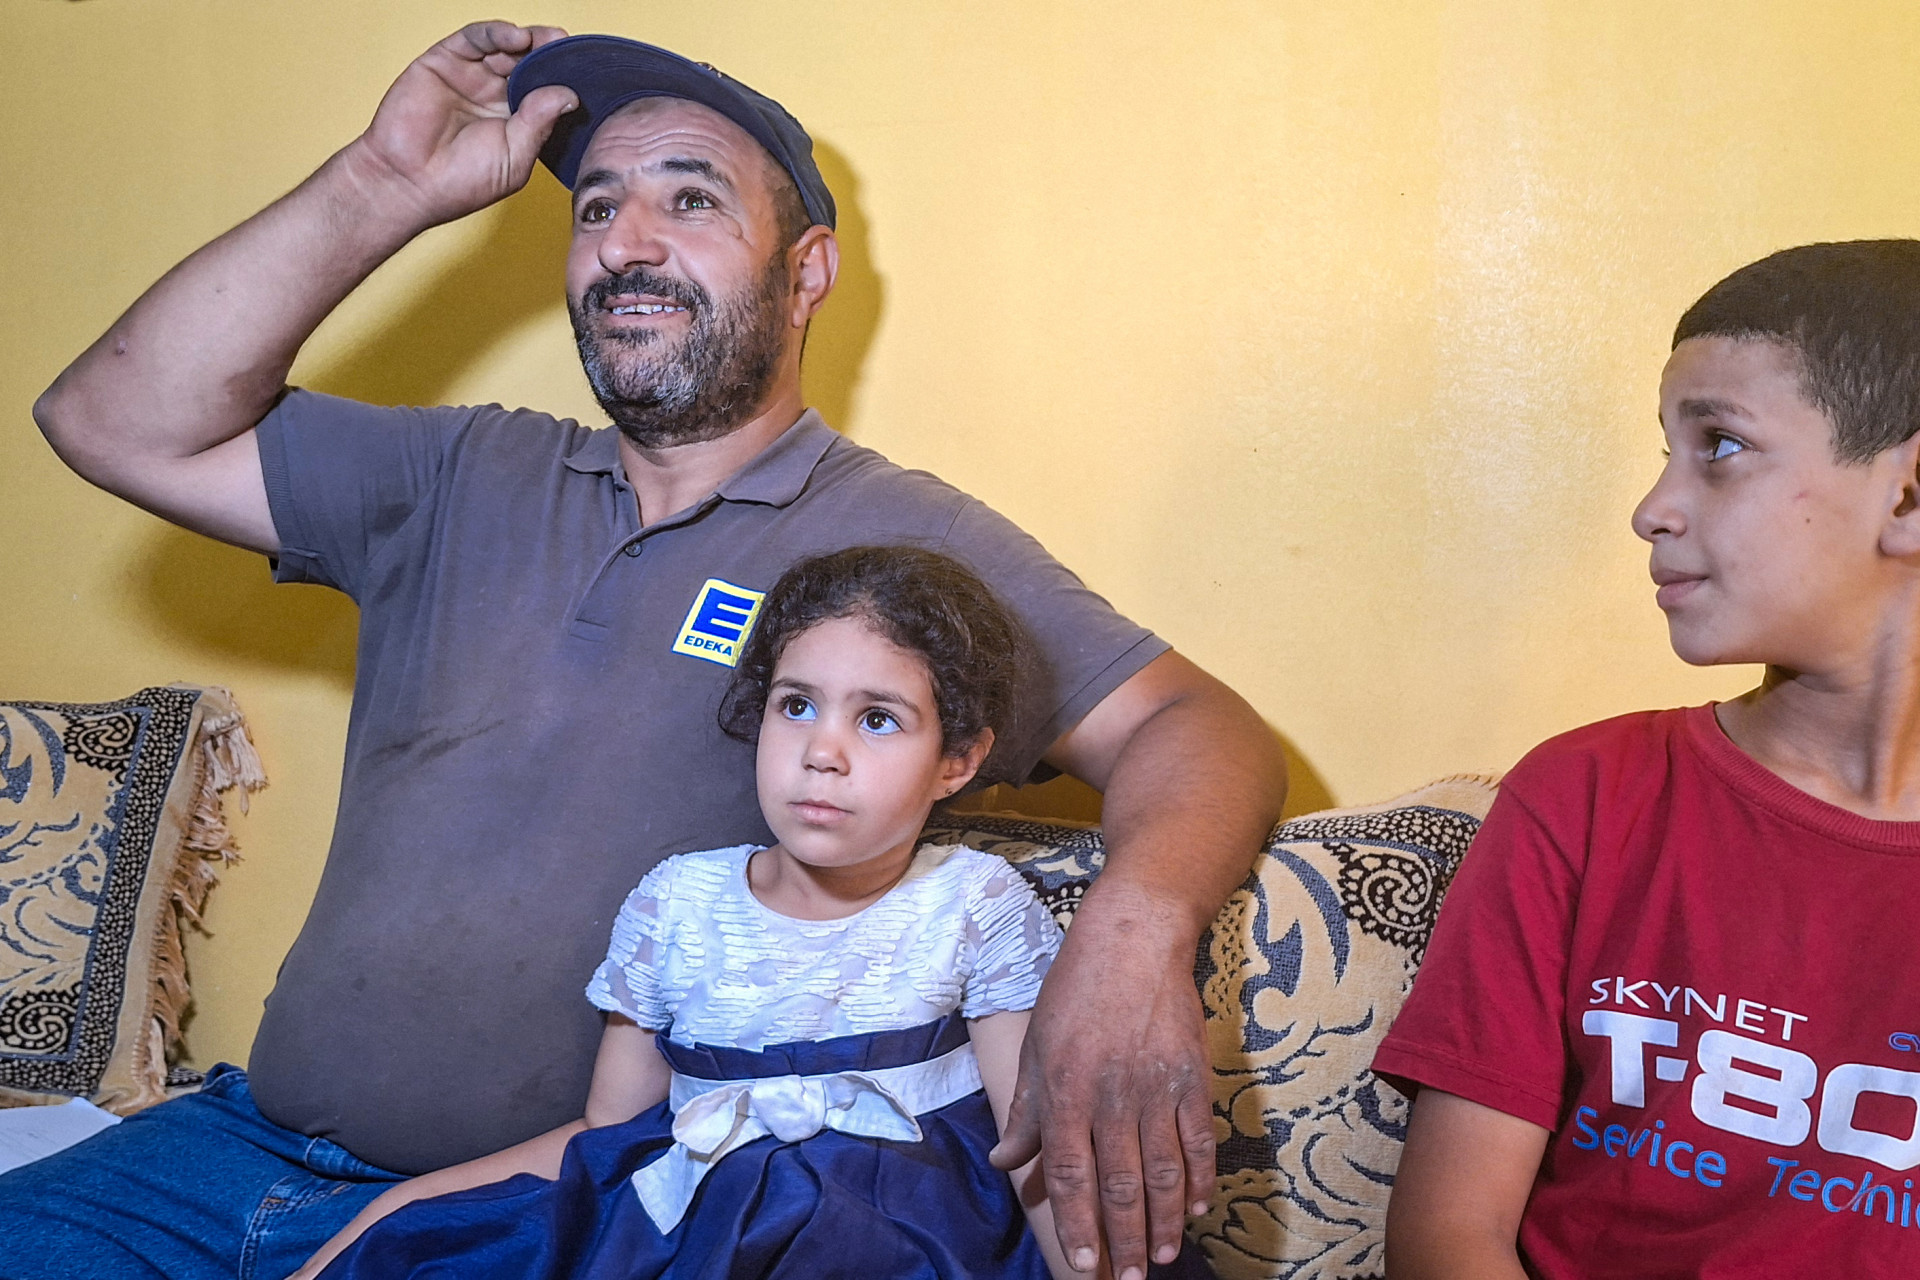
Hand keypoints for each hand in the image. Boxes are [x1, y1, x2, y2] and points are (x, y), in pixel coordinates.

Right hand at [345, 21, 577, 228]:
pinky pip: (477, 38)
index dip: (564, 78)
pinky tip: (517, 37)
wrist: (408, 183)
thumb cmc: (460, 182)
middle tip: (569, 48)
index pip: (547, 89)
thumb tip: (569, 94)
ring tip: (546, 42)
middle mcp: (495, 95)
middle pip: (530, 63)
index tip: (587, 72)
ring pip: (506, 47)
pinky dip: (498, 32)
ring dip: (530, 41)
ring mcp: (471, 76)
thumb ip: (539, 123)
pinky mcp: (445, 61)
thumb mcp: (514, 157)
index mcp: (517, 120)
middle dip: (551, 54)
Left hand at [991, 906, 1212, 1279]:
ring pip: (1162, 1172)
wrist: (1134, 938)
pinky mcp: (1192, 1077)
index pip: (1068, 1173)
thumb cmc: (1076, 989)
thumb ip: (1025, 1110)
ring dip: (1162, 1221)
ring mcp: (1155, 1088)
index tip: (1082, 1266)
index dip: (1076, 1224)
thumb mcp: (1036, 1045)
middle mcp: (1110, 1096)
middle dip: (1121, 1240)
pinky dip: (1200, 1180)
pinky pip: (1198, 1141)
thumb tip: (1004, 1162)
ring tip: (1160, 1257)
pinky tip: (1197, 1209)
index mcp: (1065, 1089)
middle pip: (1118, 1184)